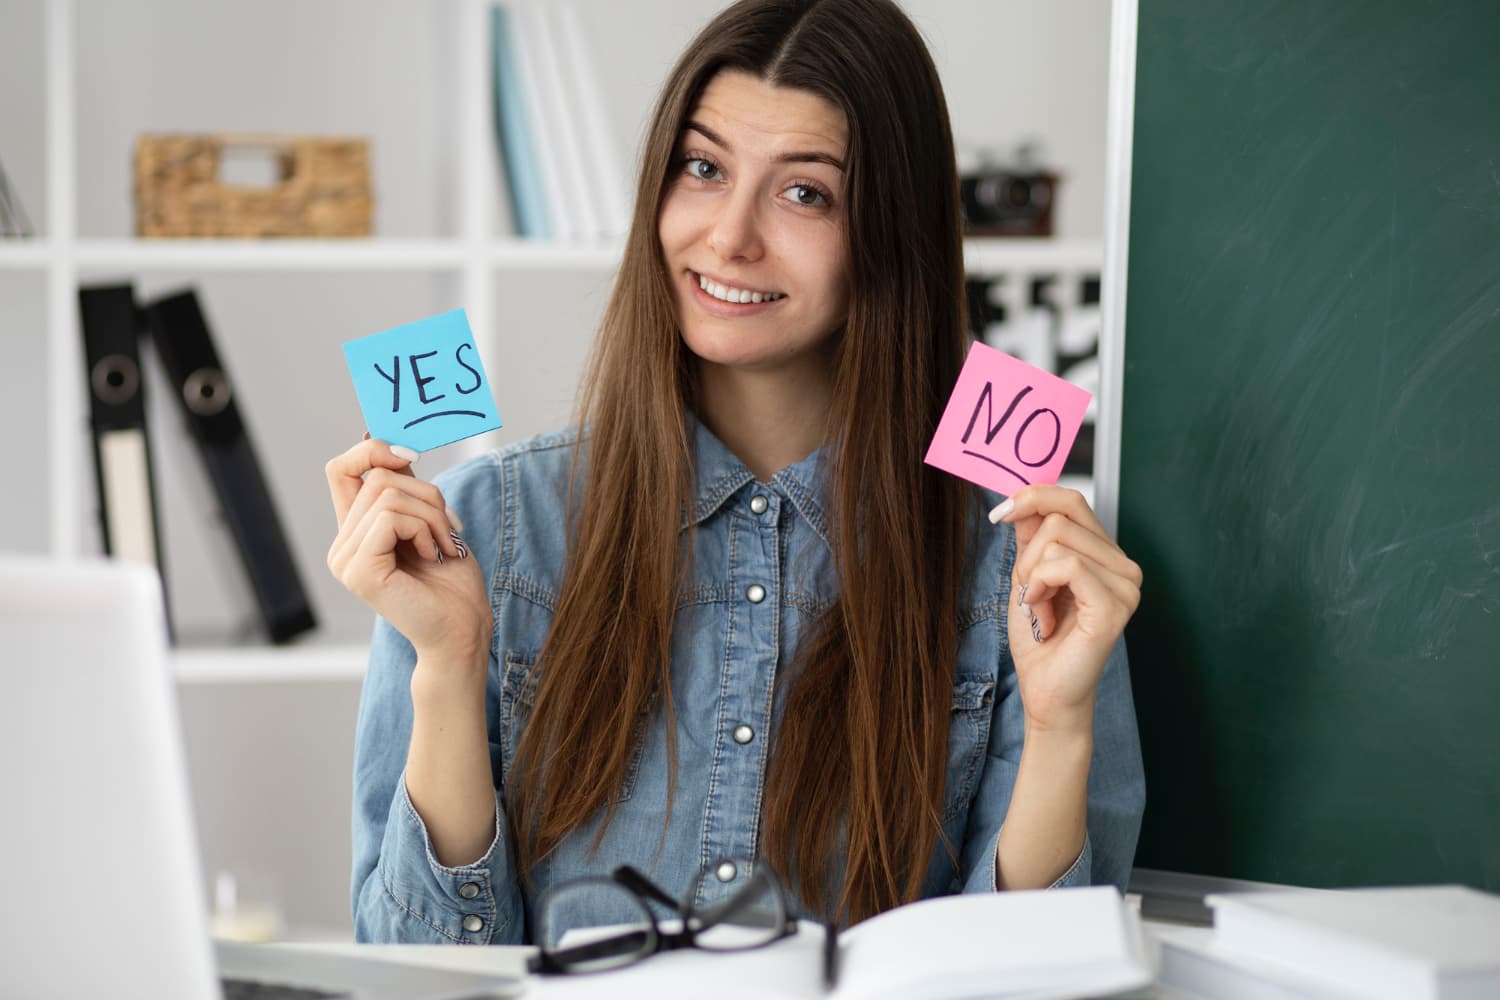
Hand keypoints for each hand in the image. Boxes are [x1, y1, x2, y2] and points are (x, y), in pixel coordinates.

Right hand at [324, 438, 490, 671]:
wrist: (463, 630)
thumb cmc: (452, 583)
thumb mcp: (429, 521)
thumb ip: (405, 490)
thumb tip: (394, 445)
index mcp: (355, 534)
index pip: (341, 469)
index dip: (372, 450)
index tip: (410, 456)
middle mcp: (342, 547)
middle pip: (377, 479)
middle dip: (426, 495)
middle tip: (446, 530)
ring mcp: (345, 561)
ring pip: (387, 495)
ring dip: (430, 515)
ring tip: (441, 546)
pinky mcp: (359, 571)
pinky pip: (390, 517)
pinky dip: (422, 529)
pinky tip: (432, 555)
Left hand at [991, 485, 1141, 733]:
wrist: (1045, 690)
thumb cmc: (1040, 639)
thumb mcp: (1028, 574)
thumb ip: (1031, 535)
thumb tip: (1023, 496)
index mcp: (1106, 555)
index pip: (1073, 499)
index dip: (1033, 496)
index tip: (1000, 512)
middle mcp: (1124, 566)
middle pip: (1060, 518)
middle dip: (1027, 554)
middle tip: (1030, 592)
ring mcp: (1126, 585)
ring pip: (1058, 541)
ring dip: (1032, 577)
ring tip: (1042, 609)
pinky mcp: (1115, 605)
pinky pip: (1066, 565)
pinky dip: (1040, 587)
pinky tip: (1045, 617)